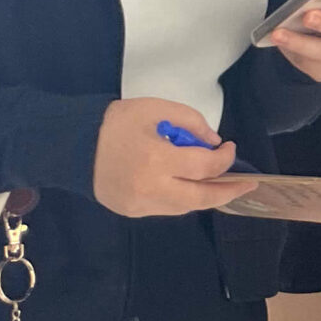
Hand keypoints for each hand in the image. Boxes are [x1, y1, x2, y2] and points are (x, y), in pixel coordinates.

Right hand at [91, 98, 258, 216]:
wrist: (73, 144)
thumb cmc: (117, 122)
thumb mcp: (157, 109)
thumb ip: (191, 123)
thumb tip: (213, 144)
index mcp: (157, 160)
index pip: (205, 168)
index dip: (225, 159)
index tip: (230, 148)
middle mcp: (150, 189)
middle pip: (201, 199)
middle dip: (228, 191)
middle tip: (247, 183)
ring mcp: (140, 205)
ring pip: (185, 208)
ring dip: (205, 196)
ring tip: (220, 184)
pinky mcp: (131, 211)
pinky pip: (166, 209)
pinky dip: (183, 199)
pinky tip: (189, 186)